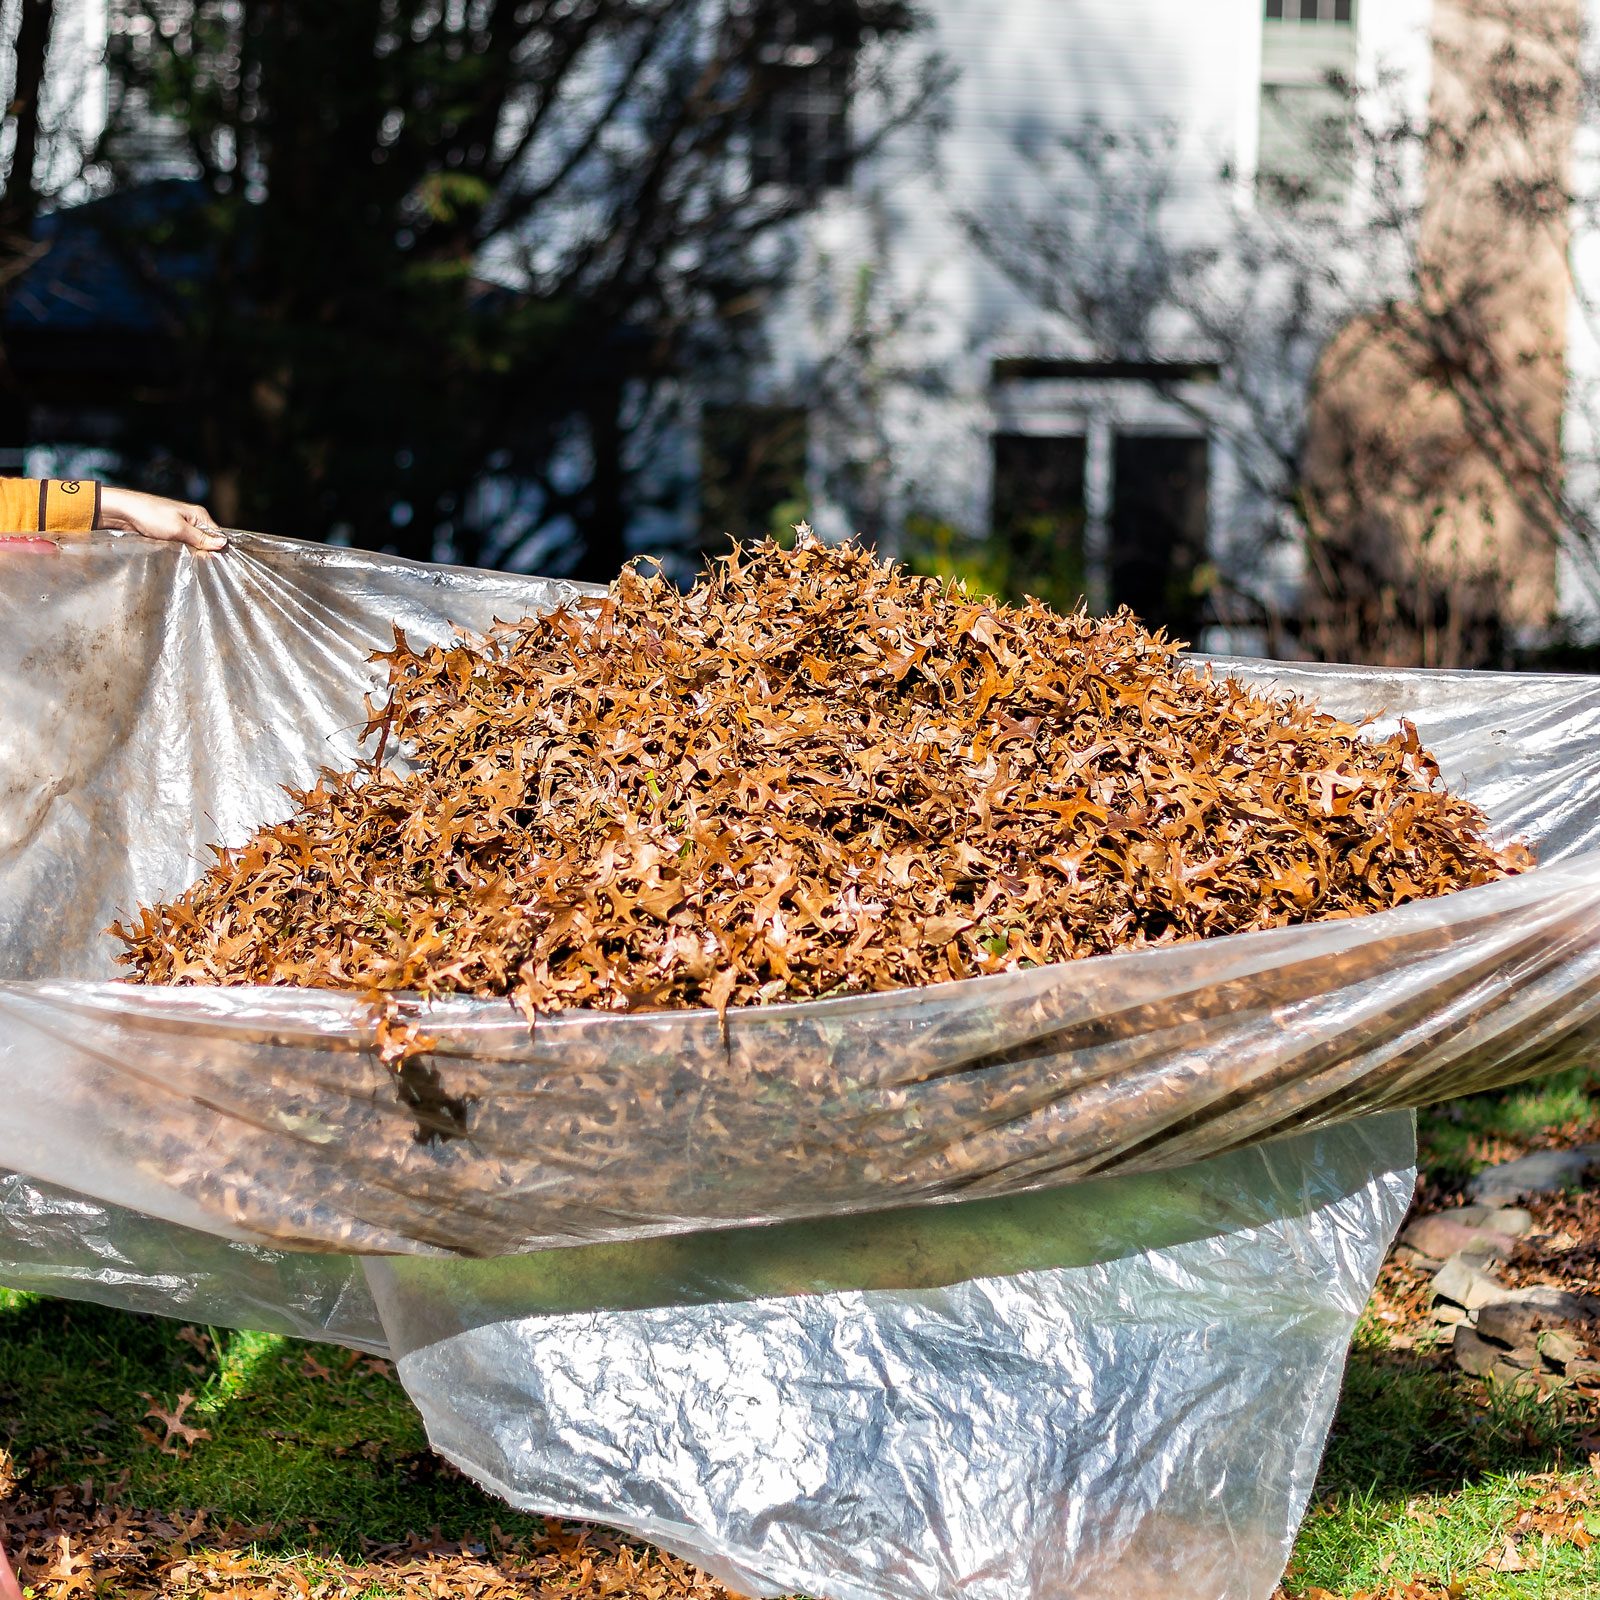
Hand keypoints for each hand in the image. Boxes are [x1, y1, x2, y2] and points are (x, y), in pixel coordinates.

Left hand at [98, 486, 227, 551]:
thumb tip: (223, 544)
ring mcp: (180, 526)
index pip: (217, 535)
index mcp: (198, 515)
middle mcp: (192, 520)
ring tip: (190, 562)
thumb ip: (200, 538)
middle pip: (206, 541)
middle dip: (204, 552)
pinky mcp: (169, 532)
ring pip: (193, 544)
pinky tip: (179, 558)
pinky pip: (182, 545)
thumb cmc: (150, 516)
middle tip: (201, 564)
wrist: (122, 512)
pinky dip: (181, 552)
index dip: (217, 549)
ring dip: (191, 553)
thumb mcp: (178, 529)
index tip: (215, 562)